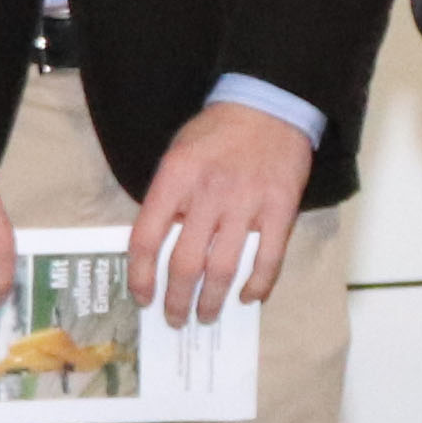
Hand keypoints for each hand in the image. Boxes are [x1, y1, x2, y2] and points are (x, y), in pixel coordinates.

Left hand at [132, 100, 313, 326]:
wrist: (268, 104)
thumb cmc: (217, 133)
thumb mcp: (178, 155)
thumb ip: (167, 200)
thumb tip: (156, 252)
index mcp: (175, 178)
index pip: (146, 238)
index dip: (140, 276)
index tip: (143, 297)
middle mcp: (208, 192)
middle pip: (184, 263)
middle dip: (176, 300)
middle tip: (175, 317)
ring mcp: (247, 202)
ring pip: (223, 268)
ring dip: (212, 300)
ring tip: (207, 315)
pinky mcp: (281, 208)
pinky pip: (268, 259)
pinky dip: (257, 284)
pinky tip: (247, 297)